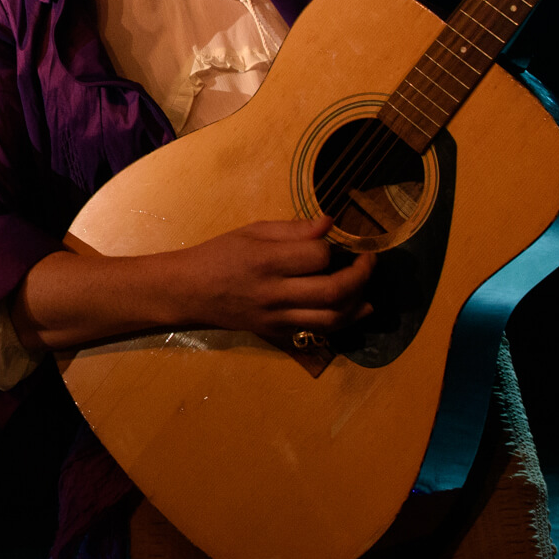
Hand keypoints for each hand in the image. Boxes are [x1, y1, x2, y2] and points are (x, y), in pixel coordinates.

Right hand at [178, 216, 375, 344]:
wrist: (190, 291)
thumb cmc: (220, 254)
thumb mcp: (252, 231)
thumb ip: (293, 229)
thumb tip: (330, 223)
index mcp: (266, 261)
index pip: (317, 255)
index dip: (333, 246)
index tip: (335, 240)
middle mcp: (274, 293)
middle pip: (333, 291)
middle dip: (361, 275)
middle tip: (368, 261)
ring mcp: (277, 319)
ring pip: (333, 318)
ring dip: (359, 301)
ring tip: (365, 285)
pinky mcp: (278, 335)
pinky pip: (320, 333)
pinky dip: (345, 321)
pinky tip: (358, 308)